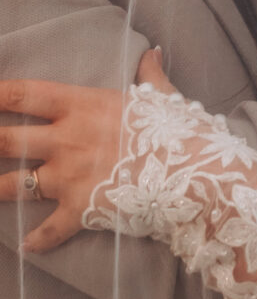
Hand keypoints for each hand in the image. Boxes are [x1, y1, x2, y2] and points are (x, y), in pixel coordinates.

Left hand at [0, 49, 172, 252]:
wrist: (195, 174)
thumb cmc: (179, 130)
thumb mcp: (163, 97)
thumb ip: (150, 75)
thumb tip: (152, 53)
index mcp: (82, 105)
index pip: (24, 94)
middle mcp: (66, 139)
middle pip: (5, 139)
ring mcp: (69, 177)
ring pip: (13, 185)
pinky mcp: (80, 210)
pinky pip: (50, 230)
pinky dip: (38, 240)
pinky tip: (28, 246)